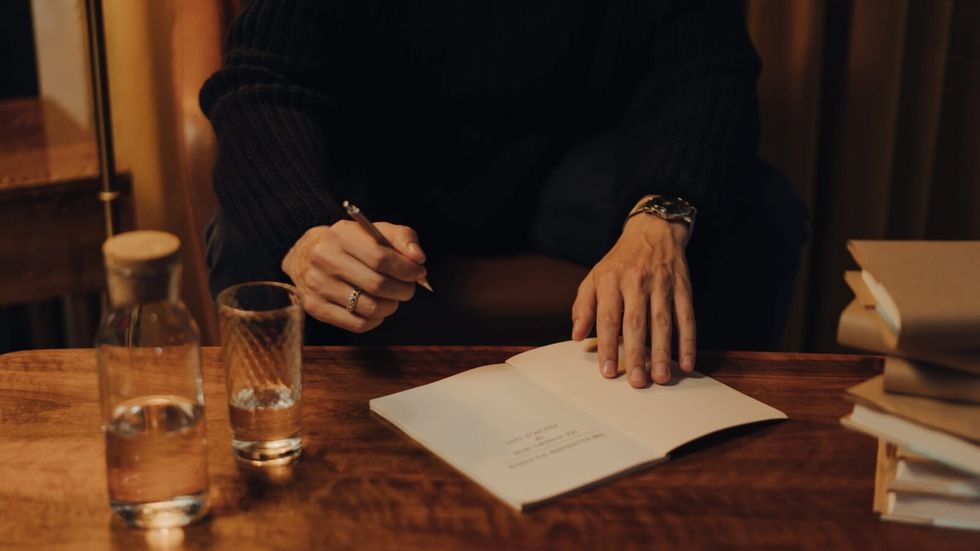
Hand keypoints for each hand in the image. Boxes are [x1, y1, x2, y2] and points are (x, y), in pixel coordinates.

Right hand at [281, 220, 426, 332]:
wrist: (305, 254)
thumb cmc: (349, 244)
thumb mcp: (373, 231)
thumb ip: (401, 238)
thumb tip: (418, 258)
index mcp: (341, 235)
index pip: (381, 258)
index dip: (406, 269)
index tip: (418, 272)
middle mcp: (324, 259)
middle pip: (378, 284)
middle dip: (403, 289)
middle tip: (408, 288)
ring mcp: (317, 285)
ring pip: (370, 307)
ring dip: (391, 306)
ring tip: (392, 298)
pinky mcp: (316, 307)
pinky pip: (357, 324)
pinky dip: (375, 319)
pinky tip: (376, 309)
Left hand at [571, 215, 694, 386]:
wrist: (652, 231)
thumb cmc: (619, 262)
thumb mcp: (595, 277)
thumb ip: (583, 307)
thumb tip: (577, 336)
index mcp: (611, 280)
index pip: (608, 318)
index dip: (608, 346)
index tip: (608, 372)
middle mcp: (636, 281)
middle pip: (636, 323)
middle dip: (637, 354)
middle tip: (637, 382)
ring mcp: (661, 284)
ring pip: (663, 322)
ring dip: (663, 352)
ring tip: (661, 377)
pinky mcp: (682, 287)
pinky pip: (686, 316)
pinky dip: (688, 340)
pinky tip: (686, 362)